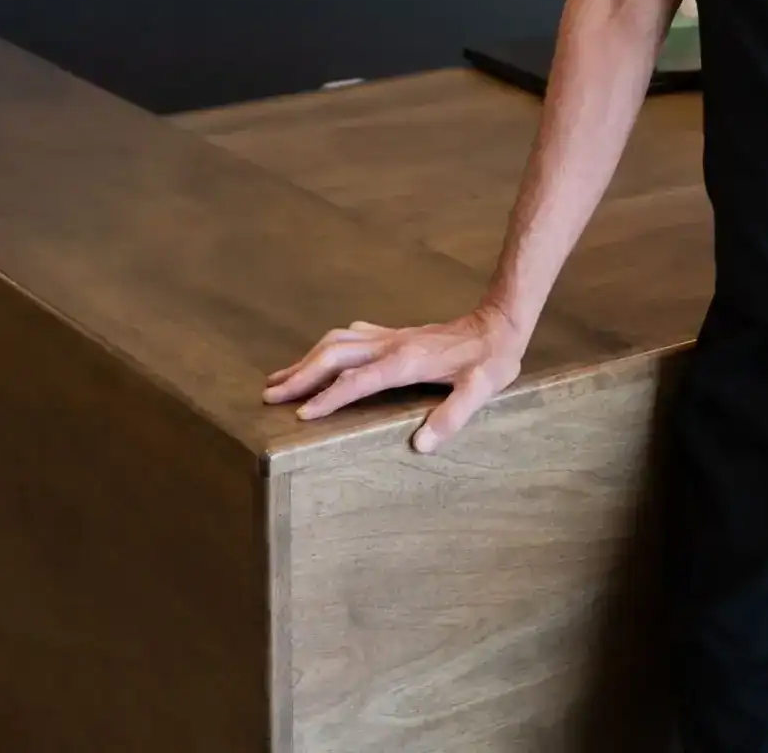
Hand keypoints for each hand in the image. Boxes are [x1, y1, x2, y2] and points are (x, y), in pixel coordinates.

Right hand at [261, 304, 525, 452]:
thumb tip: (422, 444)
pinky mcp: (395, 335)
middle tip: (269, 396)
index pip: (358, 380)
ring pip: (337, 342)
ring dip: (307, 359)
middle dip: (301, 375)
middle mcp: (392, 345)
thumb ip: (454, 416)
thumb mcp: (481, 389)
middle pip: (335, 355)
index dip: (329, 397)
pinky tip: (320, 356)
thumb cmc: (491, 360)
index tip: (301, 415)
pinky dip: (326, 348)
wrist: (498, 323)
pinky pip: (351, 338)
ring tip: (279, 379)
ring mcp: (391, 337)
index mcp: (407, 361)